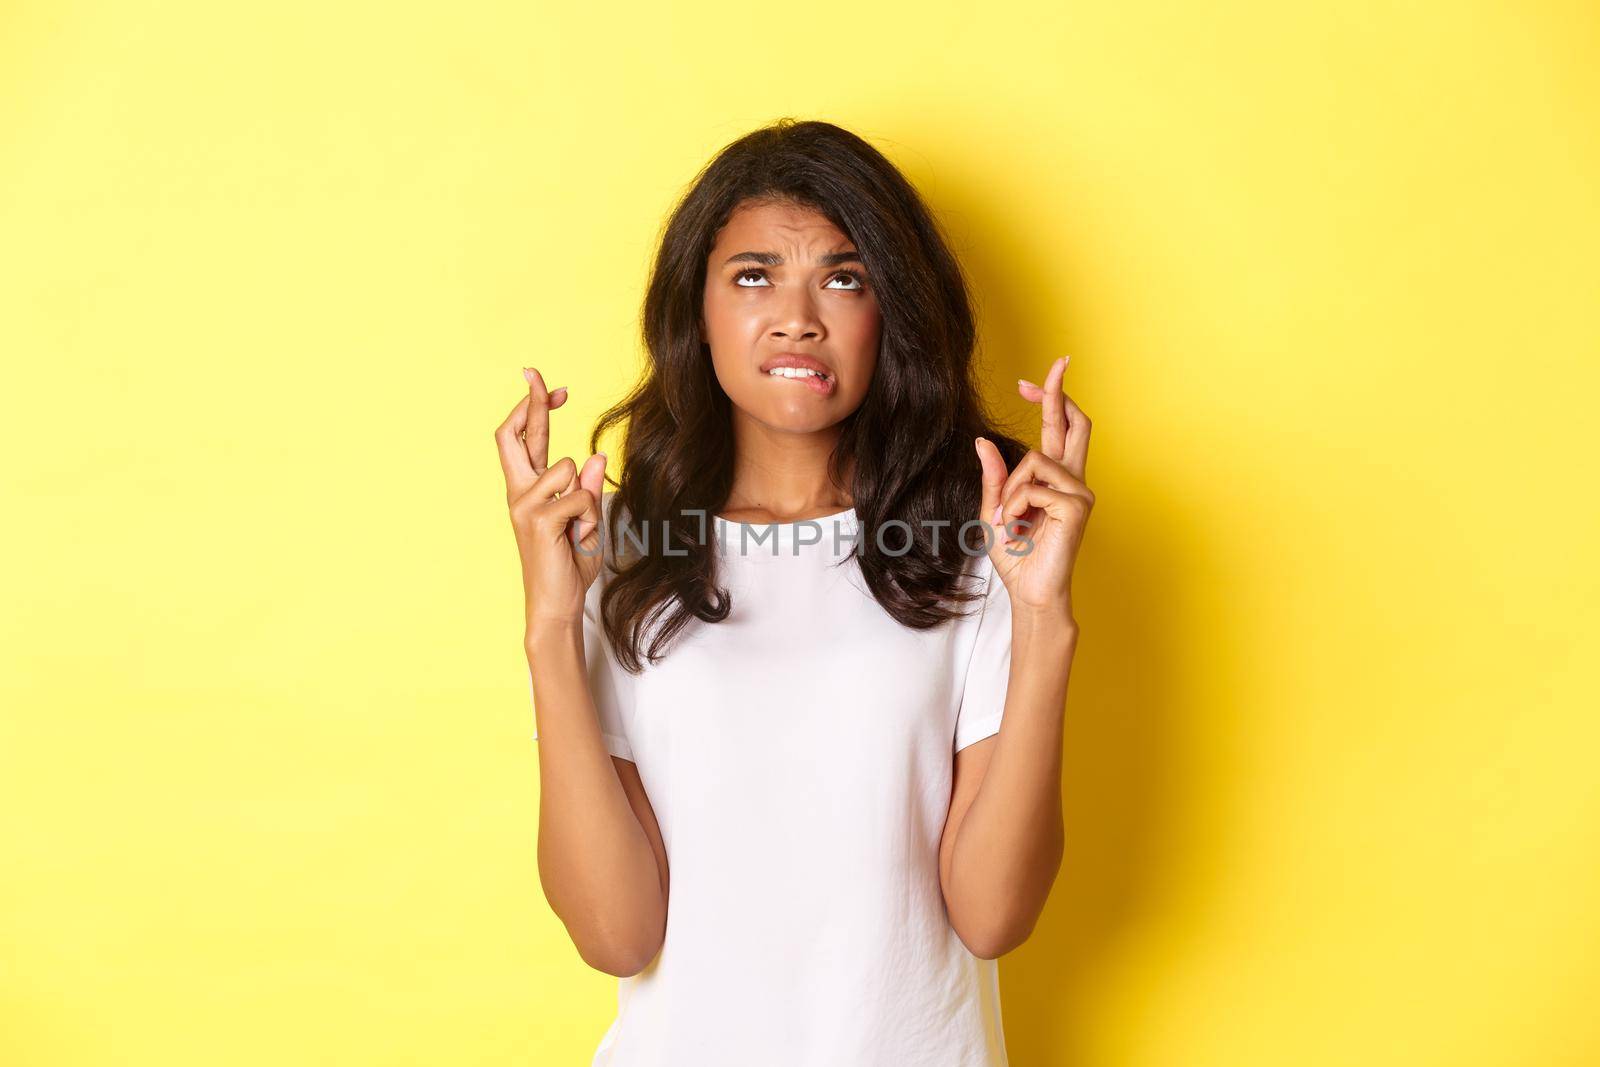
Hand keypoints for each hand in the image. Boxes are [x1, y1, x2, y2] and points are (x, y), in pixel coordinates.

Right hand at [494, 366, 607, 635]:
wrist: (557, 603)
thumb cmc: (568, 564)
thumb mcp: (586, 520)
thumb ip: (586, 489)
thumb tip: (596, 457)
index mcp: (529, 490)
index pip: (525, 439)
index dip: (536, 408)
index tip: (554, 387)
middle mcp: (519, 493)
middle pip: (513, 435)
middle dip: (530, 402)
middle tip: (537, 376)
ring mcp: (524, 506)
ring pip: (565, 467)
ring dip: (585, 495)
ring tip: (580, 527)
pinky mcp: (537, 521)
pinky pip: (578, 498)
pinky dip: (589, 517)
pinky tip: (578, 538)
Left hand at [974, 355, 1093, 621]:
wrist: (1030, 592)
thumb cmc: (1016, 557)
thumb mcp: (994, 511)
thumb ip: (993, 478)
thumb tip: (983, 441)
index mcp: (1056, 479)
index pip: (1059, 429)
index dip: (1051, 399)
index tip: (1032, 380)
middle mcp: (1073, 480)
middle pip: (1075, 423)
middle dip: (1061, 392)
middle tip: (1057, 364)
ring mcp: (1079, 492)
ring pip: (1033, 461)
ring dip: (1010, 490)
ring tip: (1009, 520)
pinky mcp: (1077, 506)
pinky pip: (1032, 488)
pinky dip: (1015, 507)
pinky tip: (1019, 528)